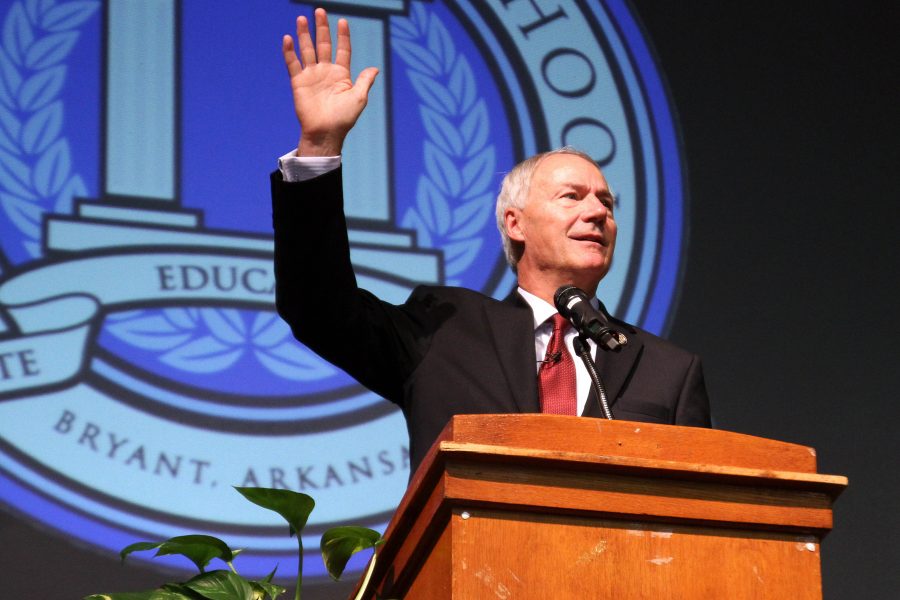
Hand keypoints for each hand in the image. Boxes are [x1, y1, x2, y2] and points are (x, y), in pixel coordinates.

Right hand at [282, 8, 378, 155]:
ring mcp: (311, 76)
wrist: (325, 133)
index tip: (343, 21)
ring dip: (304, 34)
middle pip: (323, 44)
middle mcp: (325, 72)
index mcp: (341, 75)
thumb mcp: (359, 98)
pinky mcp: (298, 82)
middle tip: (320, 11)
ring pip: (307, 50)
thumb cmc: (344, 118)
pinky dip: (289, 52)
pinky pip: (293, 63)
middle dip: (322, 28)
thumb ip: (364, 81)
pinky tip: (288, 38)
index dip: (343, 36)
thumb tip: (375, 68)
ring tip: (302, 19)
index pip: (342, 50)